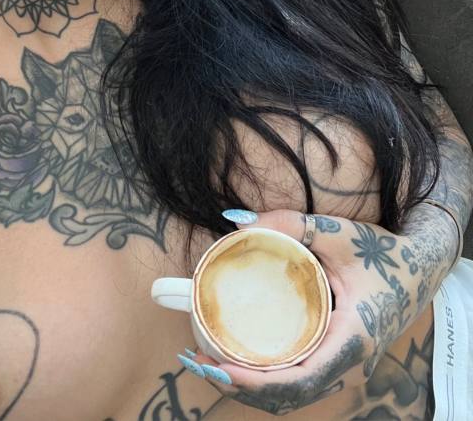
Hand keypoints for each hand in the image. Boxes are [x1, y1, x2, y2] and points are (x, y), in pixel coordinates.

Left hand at [182, 206, 455, 414]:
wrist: (420, 267)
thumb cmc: (383, 252)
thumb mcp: (339, 233)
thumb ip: (292, 224)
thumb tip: (237, 223)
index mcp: (353, 338)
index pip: (303, 377)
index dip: (260, 381)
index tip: (223, 369)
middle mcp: (349, 361)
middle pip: (291, 394)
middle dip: (243, 386)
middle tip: (199, 361)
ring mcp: (344, 365)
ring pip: (293, 394)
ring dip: (250, 386)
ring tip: (205, 363)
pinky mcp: (336, 359)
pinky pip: (299, 382)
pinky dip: (266, 380)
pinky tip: (235, 362)